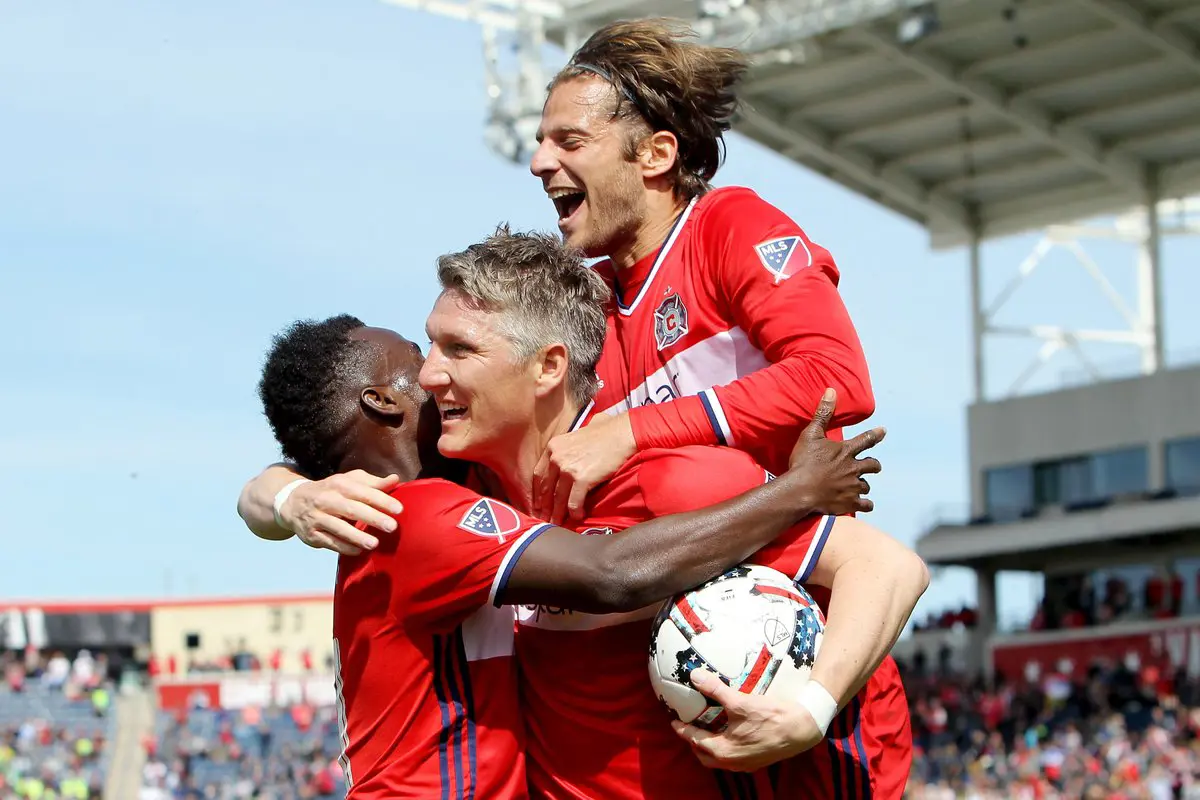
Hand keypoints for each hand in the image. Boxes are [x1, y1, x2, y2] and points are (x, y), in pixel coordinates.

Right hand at [279, 470, 403, 555]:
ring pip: (338, 527)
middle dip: (373, 518)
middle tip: (392, 527)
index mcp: (340, 484)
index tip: (399, 509)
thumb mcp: (349, 481)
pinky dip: (344, 547)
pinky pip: (329, 542)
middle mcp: (327, 499)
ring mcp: (317, 517)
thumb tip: (395, 479)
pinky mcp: (311, 534)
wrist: (293, 502)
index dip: (382, 500)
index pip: (363, 492)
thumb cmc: (331, 491)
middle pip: (352, 509)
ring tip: (374, 543)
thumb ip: (373, 483)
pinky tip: (359, 551)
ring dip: (357, 536)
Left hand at [532, 412, 635, 523]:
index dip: (537, 493)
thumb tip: (563, 464)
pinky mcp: (582, 479)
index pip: (538, 475)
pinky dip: (575, 513)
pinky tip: (577, 517)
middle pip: (546, 489)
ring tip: (558, 524)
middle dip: (545, 507)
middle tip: (545, 519)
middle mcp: (556, 458)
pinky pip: (574, 502)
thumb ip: (565, 451)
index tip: (538, 504)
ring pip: (558, 499)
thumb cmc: (604, 433)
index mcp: (553, 447)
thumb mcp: (575, 437)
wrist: (621, 433)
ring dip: (558, 514)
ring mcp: (567, 469)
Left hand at [670, 669, 823, 771]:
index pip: (694, 740)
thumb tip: (695, 676)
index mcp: (723, 751)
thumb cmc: (770, 717)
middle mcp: (732, 762)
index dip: (682, 730)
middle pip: (704, 755)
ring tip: (708, 729)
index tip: (674, 720)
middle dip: (694, 742)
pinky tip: (730, 733)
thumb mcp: (740, 701)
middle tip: (690, 726)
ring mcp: (746, 764)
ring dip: (710, 746)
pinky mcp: (757, 761)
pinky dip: (725, 747)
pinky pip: (733, 757)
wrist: (802, 728)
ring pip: (719, 759)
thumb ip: (715, 690)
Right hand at [788, 388, 884, 515]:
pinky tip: (865, 505)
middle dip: (874, 465)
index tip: (884, 431)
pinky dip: (865, 505)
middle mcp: (854, 468)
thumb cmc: (804, 462)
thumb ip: (823, 414)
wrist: (800, 490)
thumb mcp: (811, 434)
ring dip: (864, 485)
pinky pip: (865, 505)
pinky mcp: (849, 503)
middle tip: (873, 466)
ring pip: (866, 486)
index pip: (866, 440)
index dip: (876, 435)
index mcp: (846, 451)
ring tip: (859, 487)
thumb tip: (831, 391)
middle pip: (873, 465)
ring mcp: (853, 487)